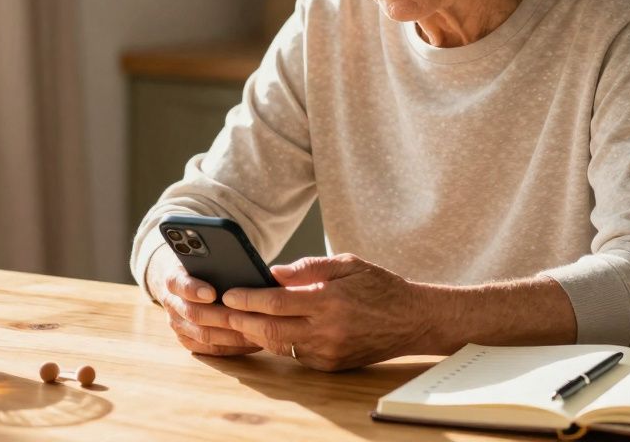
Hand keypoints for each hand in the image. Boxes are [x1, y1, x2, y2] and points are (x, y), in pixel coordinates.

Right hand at [146, 246, 260, 356]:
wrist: (183, 281)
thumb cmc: (202, 267)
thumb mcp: (205, 258)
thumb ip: (218, 261)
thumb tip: (248, 270)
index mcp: (174, 278)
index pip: (179, 284)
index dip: (194, 290)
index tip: (211, 292)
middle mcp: (171, 303)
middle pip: (194, 313)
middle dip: (223, 316)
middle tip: (248, 316)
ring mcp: (177, 324)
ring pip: (202, 335)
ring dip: (231, 335)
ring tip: (256, 331)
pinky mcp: (186, 340)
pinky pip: (208, 349)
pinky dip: (231, 347)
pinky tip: (251, 342)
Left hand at [220, 253, 432, 371]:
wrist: (412, 320)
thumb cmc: (379, 286)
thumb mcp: (347, 264)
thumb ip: (309, 268)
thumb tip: (273, 273)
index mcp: (330, 300)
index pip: (277, 302)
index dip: (248, 298)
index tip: (228, 293)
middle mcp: (327, 330)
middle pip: (270, 330)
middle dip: (239, 322)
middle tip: (217, 312)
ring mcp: (328, 352)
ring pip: (278, 345)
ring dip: (252, 334)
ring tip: (230, 322)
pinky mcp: (330, 366)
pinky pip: (294, 354)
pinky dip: (275, 342)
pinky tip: (261, 331)